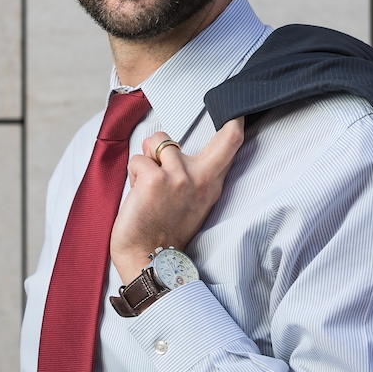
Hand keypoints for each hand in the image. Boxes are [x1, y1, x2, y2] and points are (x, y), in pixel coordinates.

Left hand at [110, 117, 244, 285]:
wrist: (149, 261)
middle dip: (226, 122)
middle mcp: (201, 179)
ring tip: (149, 186)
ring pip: (158, 142)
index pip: (231, 146)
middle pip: (222, 137)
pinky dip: (134, 174)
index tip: (238, 110)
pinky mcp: (155, 179)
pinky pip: (138, 159)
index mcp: (211, 184)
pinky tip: (138, 196)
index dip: (235, 123)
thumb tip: (171, 148)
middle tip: (227, 120)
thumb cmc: (163, 231)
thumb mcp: (191, 202)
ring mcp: (179, 177)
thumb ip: (191, 175)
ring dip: (148, 159)